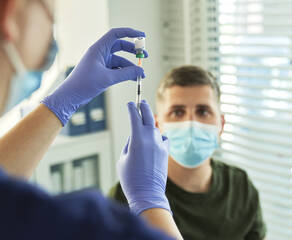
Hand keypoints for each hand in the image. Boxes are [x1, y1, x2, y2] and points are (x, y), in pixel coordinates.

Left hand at [42, 28, 147, 125]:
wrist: (71, 96)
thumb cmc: (84, 84)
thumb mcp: (108, 78)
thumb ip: (126, 74)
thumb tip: (141, 71)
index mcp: (98, 49)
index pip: (116, 34)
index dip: (130, 33)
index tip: (143, 36)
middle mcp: (100, 53)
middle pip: (121, 46)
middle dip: (134, 51)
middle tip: (145, 56)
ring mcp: (101, 62)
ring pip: (121, 60)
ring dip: (131, 66)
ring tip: (141, 75)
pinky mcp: (102, 72)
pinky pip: (117, 69)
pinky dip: (126, 73)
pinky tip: (133, 79)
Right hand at [117, 100, 170, 215]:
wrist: (147, 193)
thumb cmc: (130, 179)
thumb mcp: (123, 159)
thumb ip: (129, 144)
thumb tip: (135, 135)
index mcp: (137, 139)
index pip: (134, 117)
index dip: (131, 108)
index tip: (129, 104)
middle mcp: (150, 138)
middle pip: (148, 116)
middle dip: (144, 107)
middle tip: (141, 102)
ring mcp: (160, 144)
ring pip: (155, 128)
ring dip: (150, 124)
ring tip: (146, 121)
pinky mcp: (166, 152)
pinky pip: (163, 138)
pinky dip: (160, 137)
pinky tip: (156, 139)